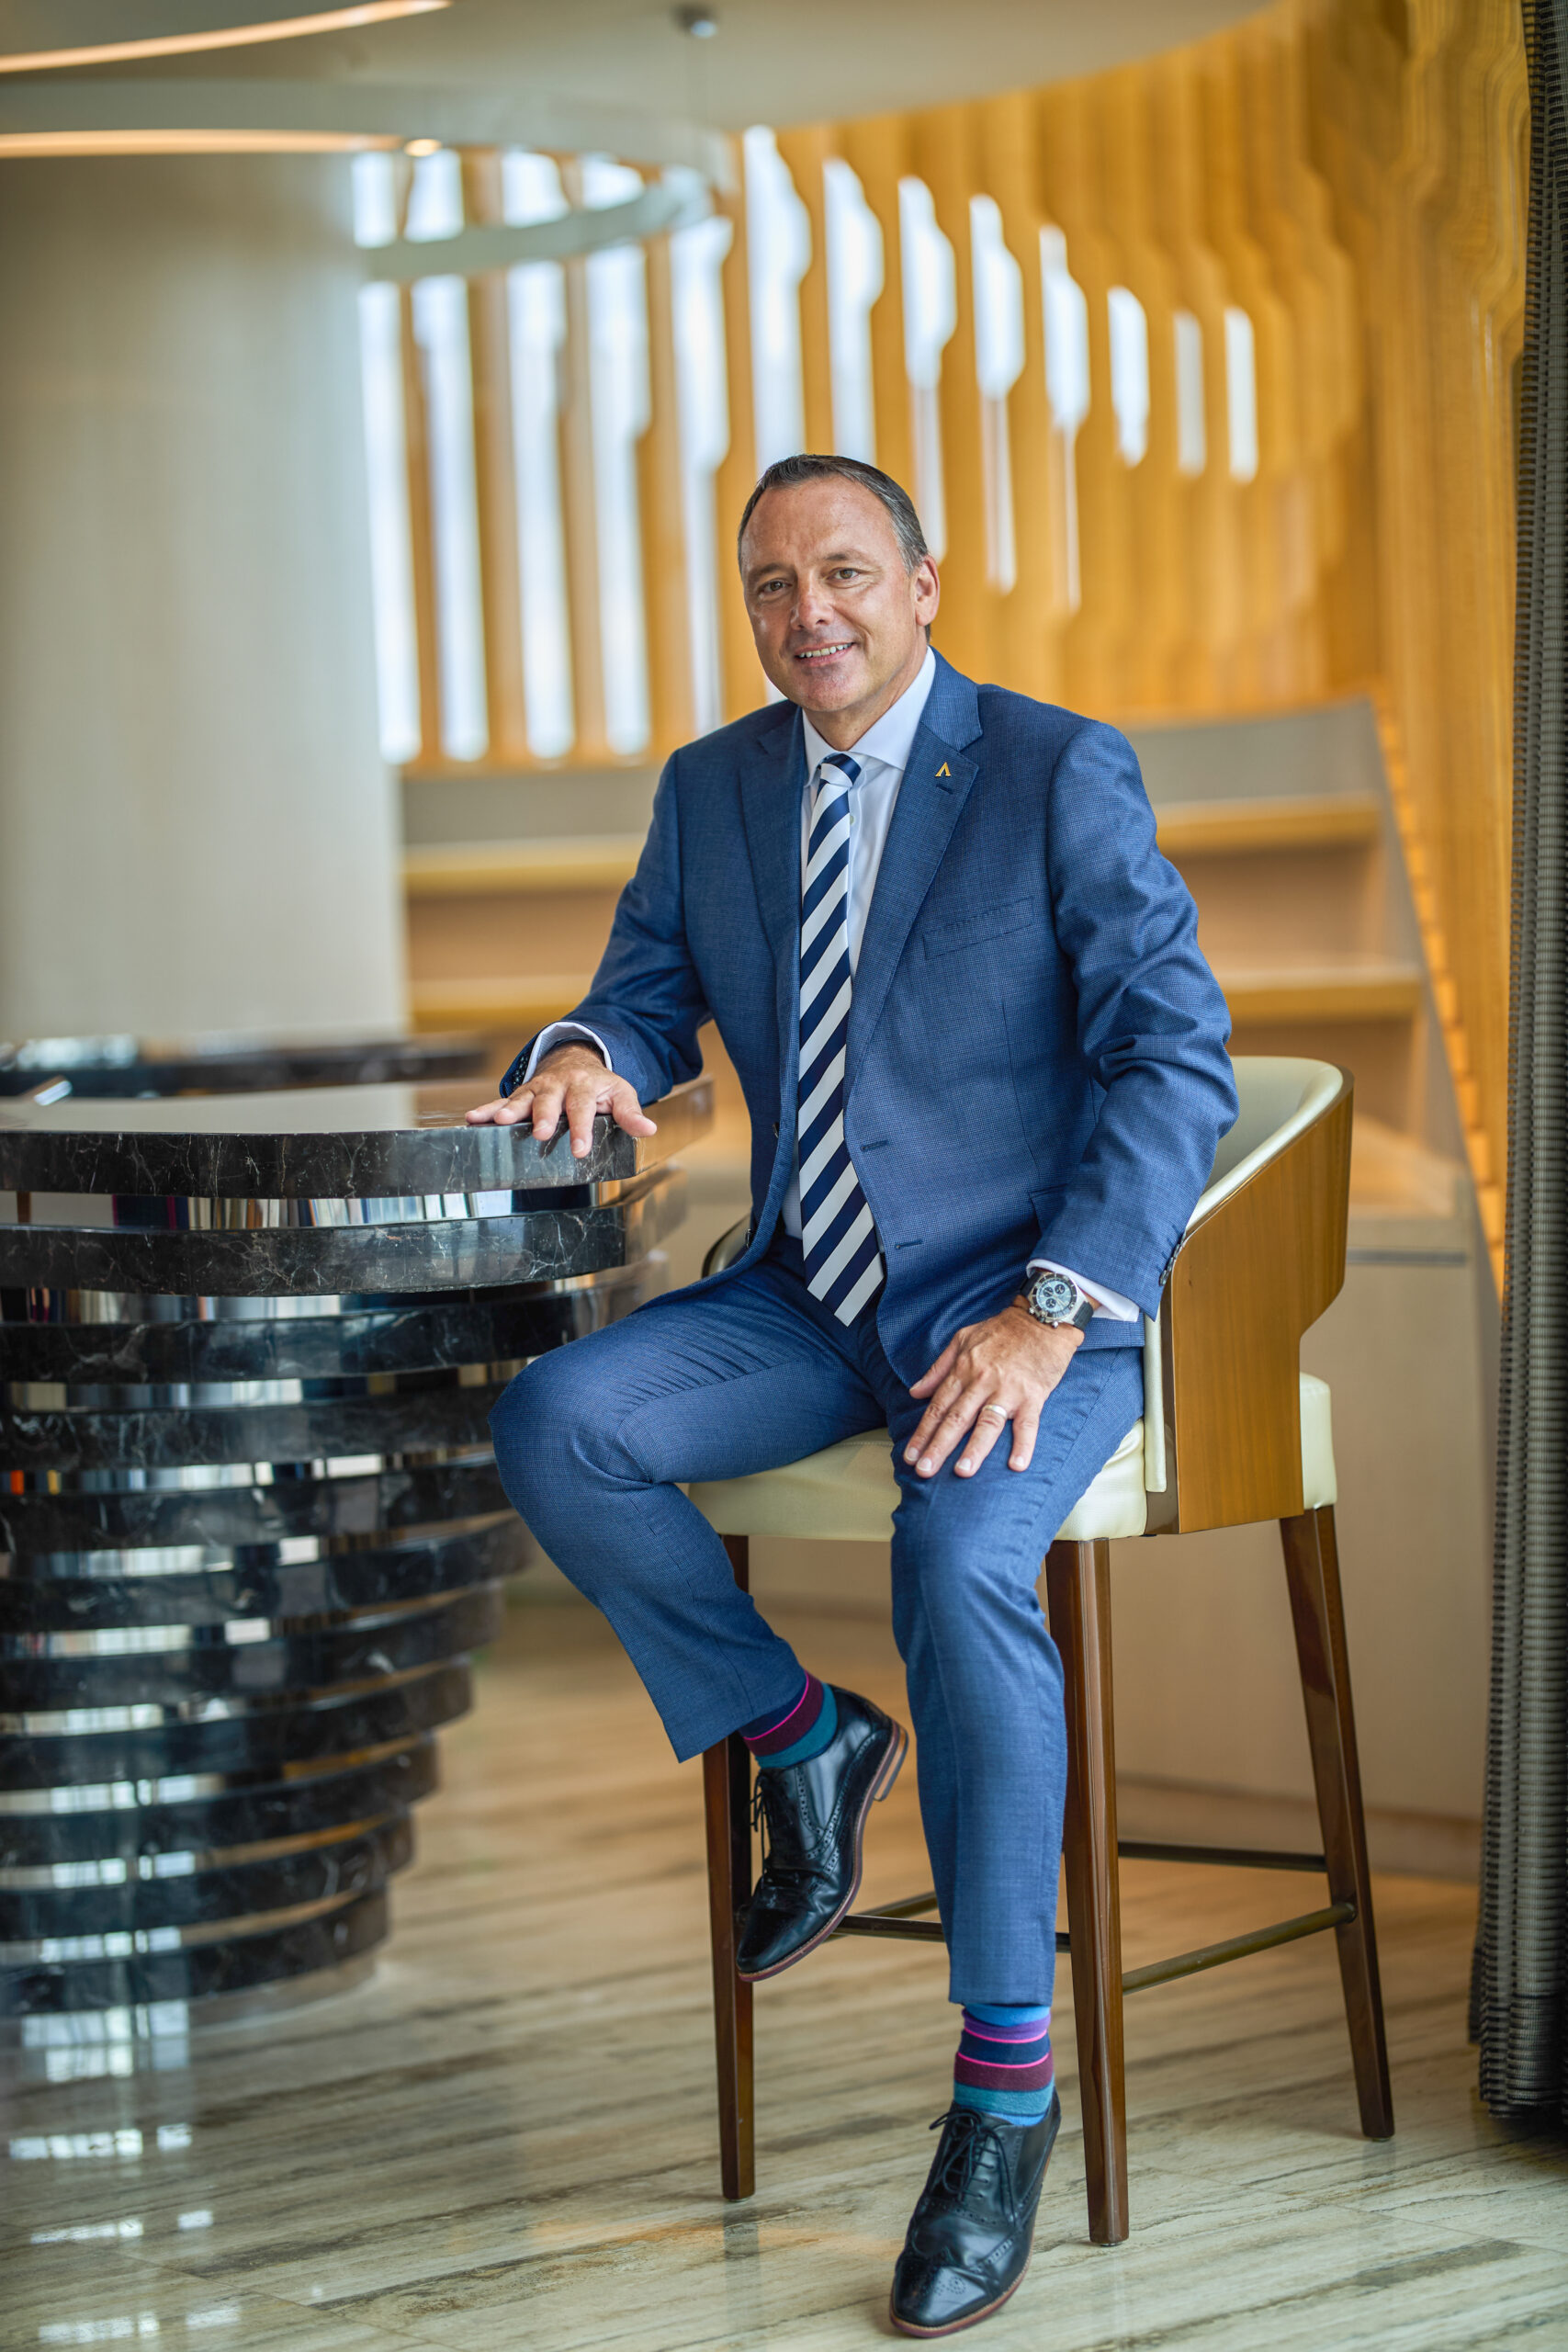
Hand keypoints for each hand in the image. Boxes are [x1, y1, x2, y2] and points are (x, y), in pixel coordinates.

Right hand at [464, 1044, 656, 1160]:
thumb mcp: (620, 1094)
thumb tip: (649, 1130)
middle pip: (550, 1101)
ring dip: (510, 1110)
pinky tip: (473, 1119)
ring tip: (500, 1122)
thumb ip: (630, 1114)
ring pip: (523, 1099)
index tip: (579, 1149)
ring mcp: (537, 1089)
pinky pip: (502, 1101)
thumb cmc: (600, 1085)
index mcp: (584, 1086)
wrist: (576, 1059)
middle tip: (539, 1133)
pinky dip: (488, 1109)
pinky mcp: (522, 1094)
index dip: (581, 1128)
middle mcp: (558, 1085)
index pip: (583, 1108)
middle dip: (543, 1116)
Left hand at [905, 1302, 1083, 1479]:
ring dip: (974, 1449)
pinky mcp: (1034, 1395)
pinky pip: (1028, 1424)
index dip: (923, 1432)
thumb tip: (915, 1392)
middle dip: (938, 1446)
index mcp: (964, 1369)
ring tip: (962, 1472)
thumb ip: (938, 1368)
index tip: (911, 1456)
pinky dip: (1023, 1445)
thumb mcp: (963, 1339)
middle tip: (924, 1471)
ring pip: (987, 1423)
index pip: (938, 1406)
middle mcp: (982, 1381)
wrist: (1042, 1316)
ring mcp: (1008, 1389)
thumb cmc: (1002, 1329)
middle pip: (956, 1419)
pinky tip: (1017, 1465)